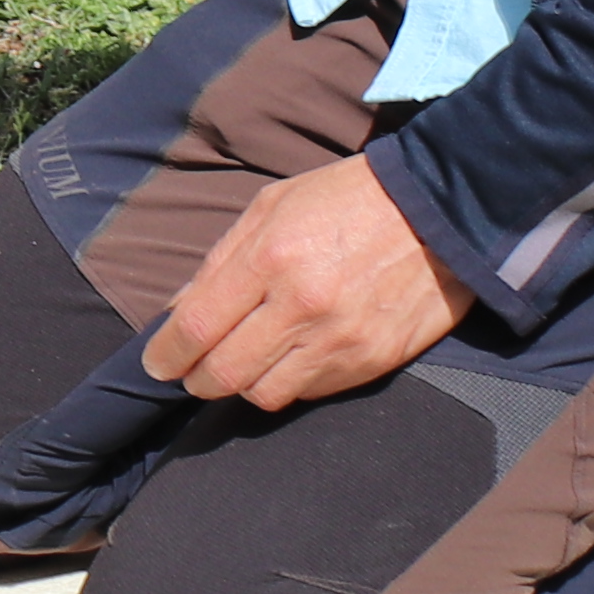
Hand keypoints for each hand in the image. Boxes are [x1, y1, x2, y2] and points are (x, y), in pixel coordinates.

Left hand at [139, 155, 468, 415]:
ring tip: (240, 366)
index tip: (155, 363)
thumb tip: (180, 311)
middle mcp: (302, 306)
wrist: (438, 210)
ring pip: (265, 394)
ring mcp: (340, 340)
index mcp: (270, 258)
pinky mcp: (372, 362)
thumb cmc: (344, 199)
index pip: (198, 328)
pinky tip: (285, 360)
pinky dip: (287, 383)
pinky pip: (311, 393)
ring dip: (241, 386)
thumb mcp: (270, 207)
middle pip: (225, 373)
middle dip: (196, 380)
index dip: (166, 355)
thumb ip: (221, 261)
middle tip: (190, 374)